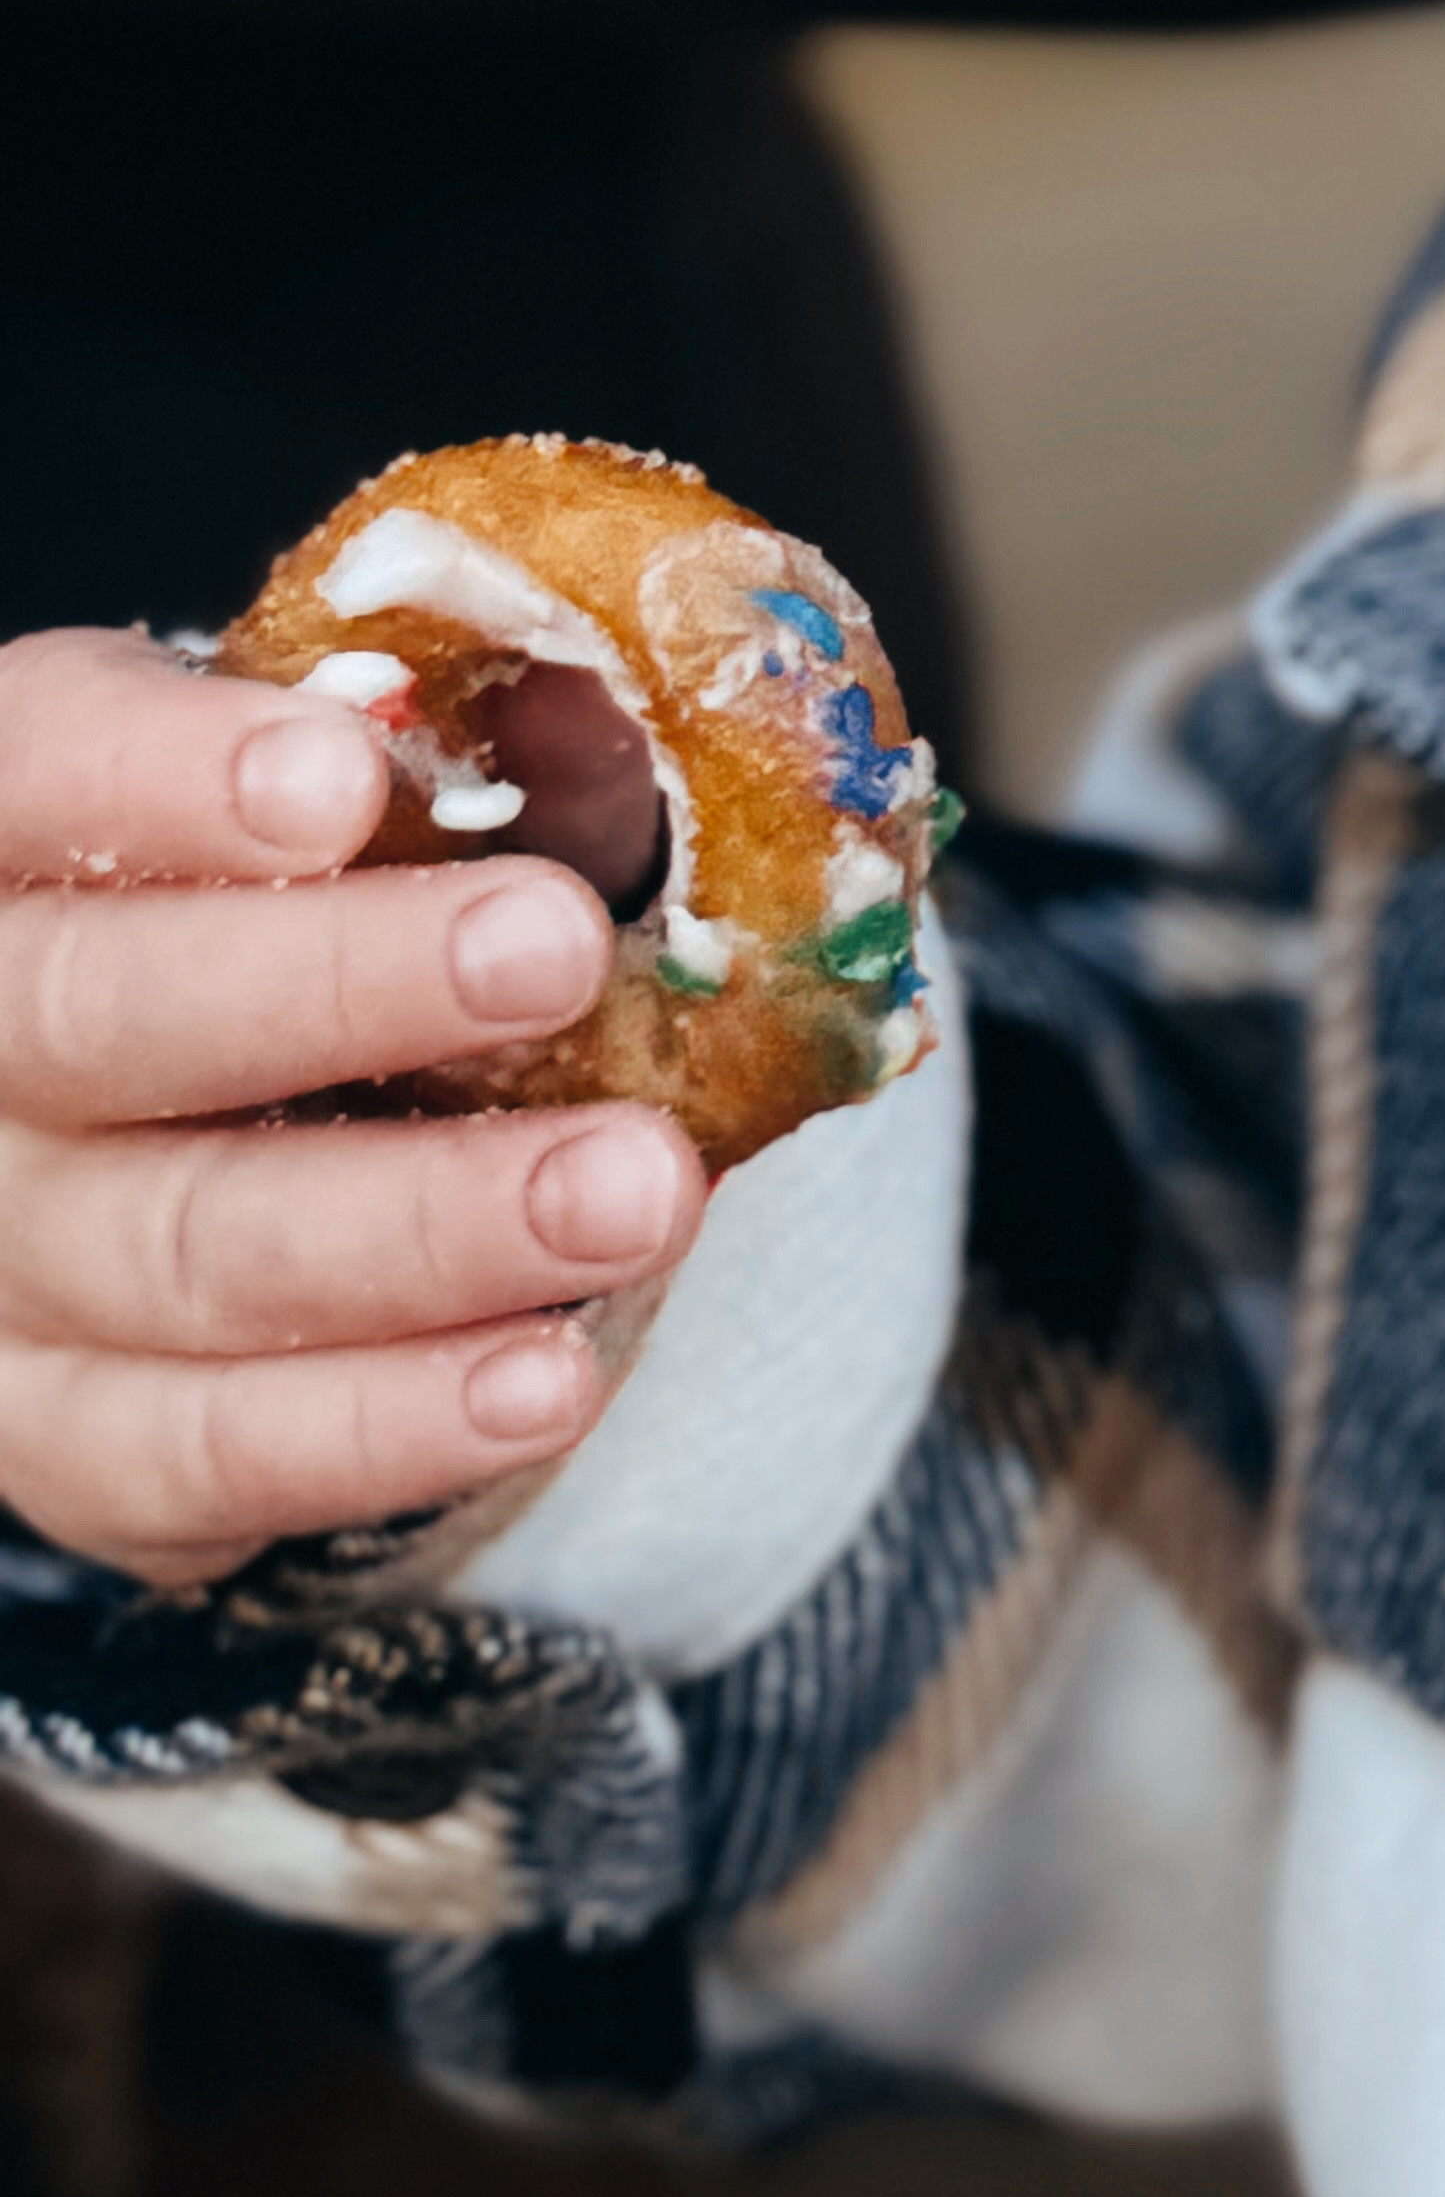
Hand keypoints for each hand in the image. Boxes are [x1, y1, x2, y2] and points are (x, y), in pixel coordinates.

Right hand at [0, 628, 701, 1587]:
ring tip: (631, 1191)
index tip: (344, 779)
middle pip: (99, 1020)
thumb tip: (615, 743)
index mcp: (10, 838)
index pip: (41, 772)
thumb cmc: (281, 909)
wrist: (176, 1112)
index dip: (169, 779)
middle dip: (343, 990)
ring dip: (428, 1231)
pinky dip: (382, 1424)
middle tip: (554, 953)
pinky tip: (543, 1378)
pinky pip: (199, 1453)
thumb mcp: (325, 783)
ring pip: (178, 1254)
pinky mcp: (61, 1434)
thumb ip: (439, 756)